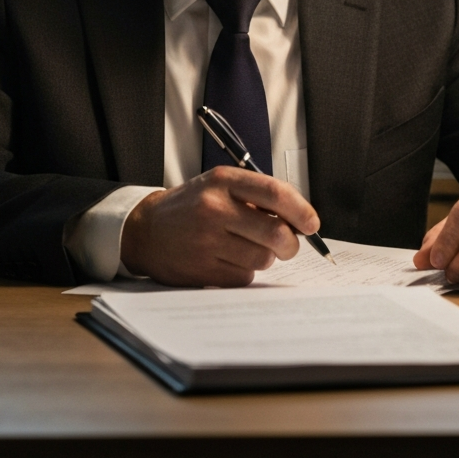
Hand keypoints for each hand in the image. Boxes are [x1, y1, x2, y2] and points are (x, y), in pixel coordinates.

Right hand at [120, 165, 319, 286]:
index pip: (275, 193)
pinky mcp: (202, 268)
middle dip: (291, 244)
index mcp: (223, 181)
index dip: (301, 210)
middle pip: (276, 232)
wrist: (146, 231)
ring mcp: (207, 240)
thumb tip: (299, 219)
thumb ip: (257, 196)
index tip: (311, 223)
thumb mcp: (219, 186)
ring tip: (244, 247)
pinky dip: (244, 271)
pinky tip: (227, 260)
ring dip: (264, 257)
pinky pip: (244, 276)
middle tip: (288, 246)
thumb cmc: (191, 207)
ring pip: (263, 258)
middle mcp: (214, 208)